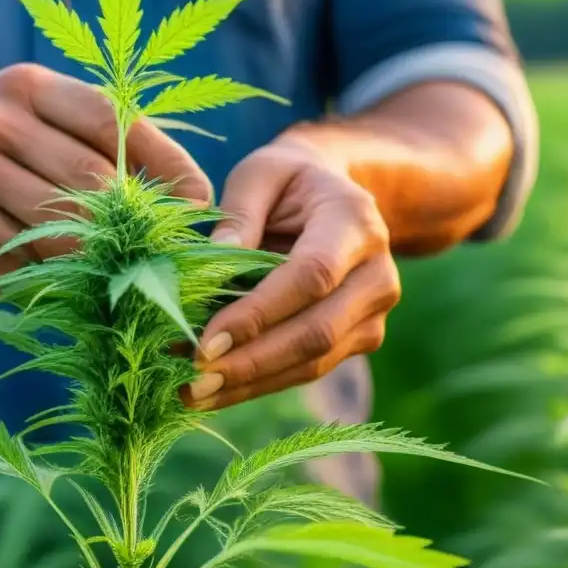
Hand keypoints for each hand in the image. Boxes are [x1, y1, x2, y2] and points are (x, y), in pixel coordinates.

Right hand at [0, 63, 211, 287]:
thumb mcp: (37, 106)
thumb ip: (103, 134)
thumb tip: (189, 194)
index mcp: (24, 88)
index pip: (109, 122)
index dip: (164, 163)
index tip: (198, 202)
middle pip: (88, 186)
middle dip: (135, 224)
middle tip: (166, 250)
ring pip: (57, 238)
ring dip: (100, 264)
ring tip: (126, 275)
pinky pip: (20, 272)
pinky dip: (53, 284)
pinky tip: (69, 286)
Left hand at [185, 133, 400, 409]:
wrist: (337, 196)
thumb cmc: (289, 181)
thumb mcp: (260, 173)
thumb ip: (238, 214)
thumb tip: (209, 268)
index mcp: (355, 222)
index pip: (311, 277)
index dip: (258, 314)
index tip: (205, 342)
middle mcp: (376, 274)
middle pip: (316, 332)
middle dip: (250, 362)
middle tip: (192, 380)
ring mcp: (372, 314)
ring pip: (312, 362)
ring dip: (250, 384)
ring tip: (193, 394)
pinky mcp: (358, 340)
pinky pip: (307, 370)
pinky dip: (258, 385)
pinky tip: (214, 392)